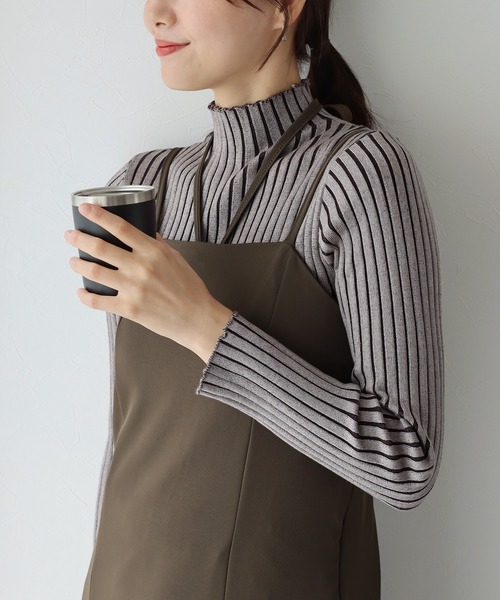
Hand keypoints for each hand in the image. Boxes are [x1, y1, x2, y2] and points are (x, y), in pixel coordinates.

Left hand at [64, 203, 232, 362]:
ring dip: (77, 264)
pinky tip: (81, 291)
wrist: (197, 318)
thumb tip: (144, 232)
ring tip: (73, 261)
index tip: (85, 209)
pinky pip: (98, 301)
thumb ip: (158, 244)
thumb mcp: (177, 258)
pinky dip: (85, 296)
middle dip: (79, 239)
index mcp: (153, 251)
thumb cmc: (190, 289)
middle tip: (70, 236)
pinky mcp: (129, 309)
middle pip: (100, 247)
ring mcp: (133, 289)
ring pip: (94, 271)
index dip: (98, 216)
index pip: (120, 227)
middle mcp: (141, 267)